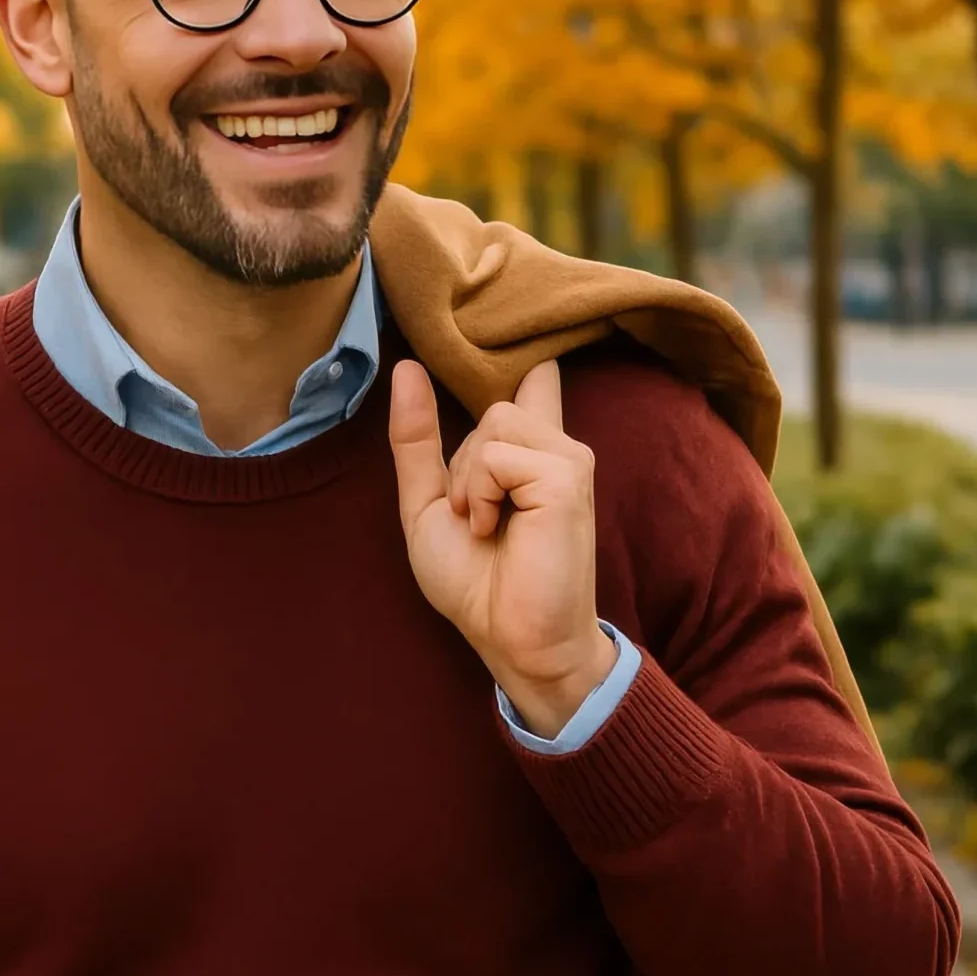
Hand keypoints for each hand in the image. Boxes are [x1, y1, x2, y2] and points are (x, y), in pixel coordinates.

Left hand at [389, 357, 615, 736]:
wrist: (514, 641)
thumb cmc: (478, 584)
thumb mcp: (429, 506)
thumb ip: (416, 441)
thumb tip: (407, 368)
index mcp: (530, 454)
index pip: (534, 380)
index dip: (525, 355)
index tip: (523, 335)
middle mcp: (557, 448)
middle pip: (492, 407)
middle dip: (463, 466)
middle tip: (479, 521)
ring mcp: (569, 459)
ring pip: (495, 423)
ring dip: (470, 481)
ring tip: (487, 527)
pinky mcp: (569, 477)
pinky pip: (498, 454)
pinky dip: (481, 494)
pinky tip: (498, 530)